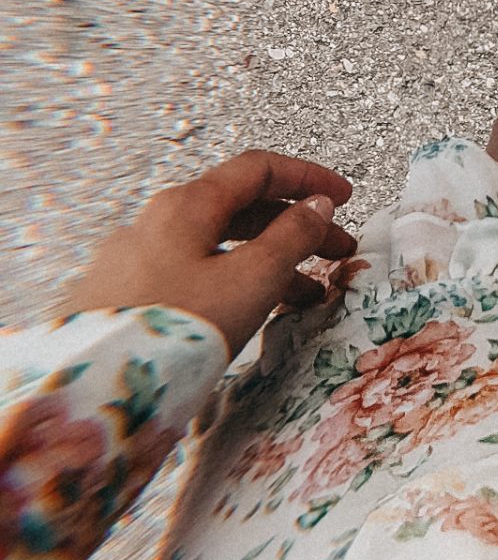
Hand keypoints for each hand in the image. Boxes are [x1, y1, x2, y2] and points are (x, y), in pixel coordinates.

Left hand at [60, 150, 356, 357]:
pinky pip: (191, 274)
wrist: (94, 389)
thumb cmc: (175, 330)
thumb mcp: (251, 281)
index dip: (306, 178)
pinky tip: (248, 313)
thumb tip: (317, 207)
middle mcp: (156, 223)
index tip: (341, 196)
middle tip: (336, 251)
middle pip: (239, 209)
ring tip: (306, 296)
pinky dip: (232, 283)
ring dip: (267, 262)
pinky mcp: (122, 298)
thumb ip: (291, 239)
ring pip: (216, 247)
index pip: (257, 169)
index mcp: (187, 206)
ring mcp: (134, 261)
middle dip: (294, 228)